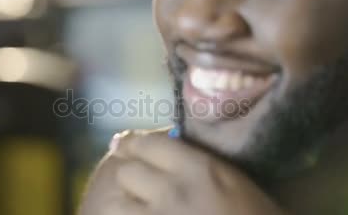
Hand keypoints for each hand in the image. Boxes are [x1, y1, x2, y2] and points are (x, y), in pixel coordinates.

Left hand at [79, 129, 287, 214]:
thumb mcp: (234, 181)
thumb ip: (200, 163)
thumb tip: (168, 148)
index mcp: (199, 169)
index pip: (148, 144)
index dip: (132, 144)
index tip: (127, 145)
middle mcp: (171, 192)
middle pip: (126, 170)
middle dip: (127, 173)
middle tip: (129, 177)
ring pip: (114, 203)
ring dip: (118, 203)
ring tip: (125, 203)